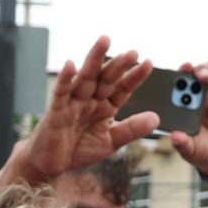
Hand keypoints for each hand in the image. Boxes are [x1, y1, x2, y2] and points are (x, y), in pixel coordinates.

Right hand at [10, 36, 158, 181]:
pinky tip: (71, 65)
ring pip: (85, 78)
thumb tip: (156, 119)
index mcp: (105, 106)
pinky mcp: (56, 111)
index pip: (122, 88)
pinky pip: (61, 93)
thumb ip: (131, 129)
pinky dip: (65, 79)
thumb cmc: (79, 149)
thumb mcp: (110, 141)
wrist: (52, 164)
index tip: (148, 63)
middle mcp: (90, 100)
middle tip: (132, 52)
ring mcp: (73, 103)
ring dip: (94, 60)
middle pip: (105, 78)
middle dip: (118, 65)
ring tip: (104, 42)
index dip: (134, 77)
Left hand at [168, 61, 207, 176]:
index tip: (170, 76)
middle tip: (192, 71)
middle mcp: (191, 96)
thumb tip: (174, 137)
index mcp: (178, 107)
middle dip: (190, 71)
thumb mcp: (191, 150)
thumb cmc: (202, 151)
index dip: (170, 80)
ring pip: (206, 74)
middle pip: (189, 76)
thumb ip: (183, 144)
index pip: (172, 89)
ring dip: (207, 70)